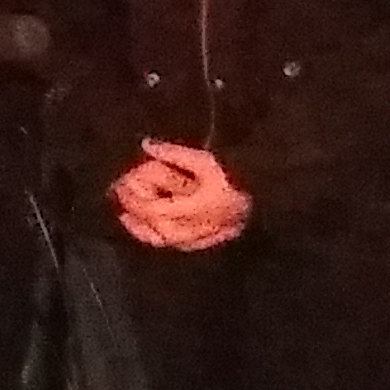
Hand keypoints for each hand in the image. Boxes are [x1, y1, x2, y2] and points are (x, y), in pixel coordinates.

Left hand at [113, 139, 253, 250]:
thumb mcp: (205, 159)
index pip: (154, 210)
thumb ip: (174, 153)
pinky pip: (179, 245)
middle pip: (157, 229)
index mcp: (198, 208)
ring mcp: (207, 237)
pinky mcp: (212, 241)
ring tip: (127, 217)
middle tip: (120, 201)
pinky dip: (159, 237)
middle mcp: (201, 227)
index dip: (134, 199)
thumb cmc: (237, 173)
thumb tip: (147, 144)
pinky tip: (150, 228)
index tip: (121, 186)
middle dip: (136, 215)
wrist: (269, 192)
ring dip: (143, 229)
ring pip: (166, 241)